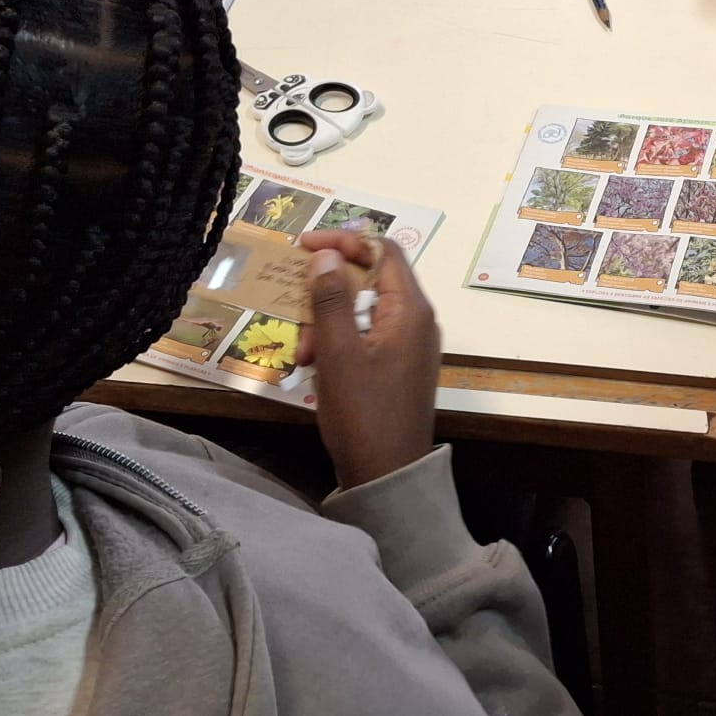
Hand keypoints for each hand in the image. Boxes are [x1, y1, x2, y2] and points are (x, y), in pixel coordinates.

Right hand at [297, 230, 439, 488]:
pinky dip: (338, 344)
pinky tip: (316, 369)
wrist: (387, 474)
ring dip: (326, 324)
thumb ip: (331, 299)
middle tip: (299, 321)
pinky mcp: (397, 365)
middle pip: (368, 279)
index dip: (343, 241)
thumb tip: (327, 253)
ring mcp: (408, 344)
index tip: (303, 246)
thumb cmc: (363, 413)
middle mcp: (416, 320)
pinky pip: (364, 336)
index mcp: (410, 309)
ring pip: (361, 310)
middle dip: (326, 294)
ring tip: (305, 357)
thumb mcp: (338, 352)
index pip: (381, 250)